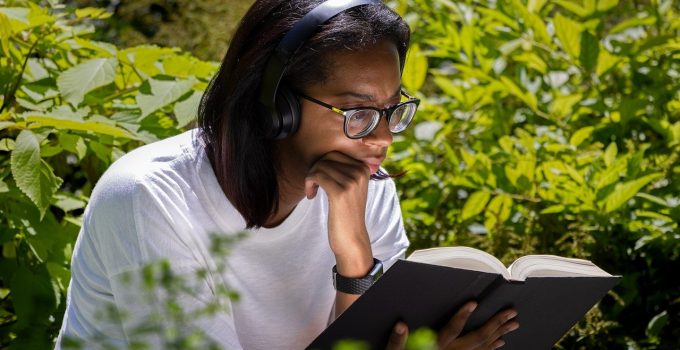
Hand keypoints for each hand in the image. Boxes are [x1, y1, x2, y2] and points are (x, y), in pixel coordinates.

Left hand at [305, 151, 372, 274]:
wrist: (352, 237)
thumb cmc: (346, 212)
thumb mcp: (351, 187)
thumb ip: (344, 169)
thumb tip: (325, 152)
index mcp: (364, 168)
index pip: (336, 153)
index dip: (322, 164)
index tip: (320, 180)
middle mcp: (360, 172)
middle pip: (327, 157)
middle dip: (315, 169)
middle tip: (313, 185)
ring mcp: (351, 181)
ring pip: (320, 166)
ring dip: (310, 178)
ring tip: (312, 191)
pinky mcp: (340, 192)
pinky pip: (317, 176)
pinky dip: (309, 184)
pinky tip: (311, 195)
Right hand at [386, 301, 518, 349]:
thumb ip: (397, 341)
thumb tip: (400, 325)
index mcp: (436, 348)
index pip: (451, 330)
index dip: (462, 316)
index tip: (473, 303)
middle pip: (477, 339)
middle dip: (495, 324)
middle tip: (511, 312)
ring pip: (484, 348)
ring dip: (499, 334)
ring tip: (513, 323)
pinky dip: (492, 347)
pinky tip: (501, 341)